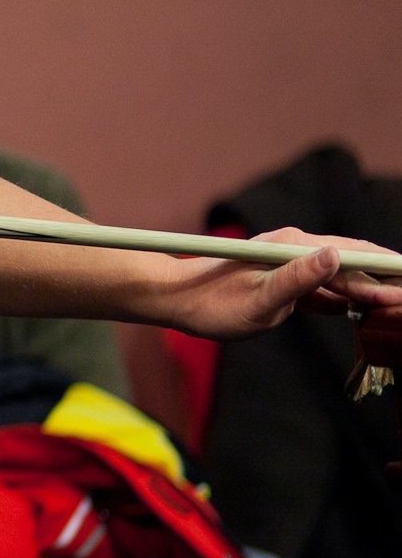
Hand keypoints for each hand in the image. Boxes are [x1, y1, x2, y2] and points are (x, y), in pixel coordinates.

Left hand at [155, 228, 401, 339]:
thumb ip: (298, 280)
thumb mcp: (258, 300)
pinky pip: (325, 287)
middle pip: (353, 262)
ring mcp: (290, 263)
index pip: (354, 256)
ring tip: (394, 306)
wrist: (177, 300)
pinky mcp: (284, 280)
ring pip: (341, 275)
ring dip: (370, 290)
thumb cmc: (212, 304)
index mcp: (293, 247)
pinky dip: (347, 298)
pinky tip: (363, 310)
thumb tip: (332, 255)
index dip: (386, 272)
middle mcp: (295, 248)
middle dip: (386, 280)